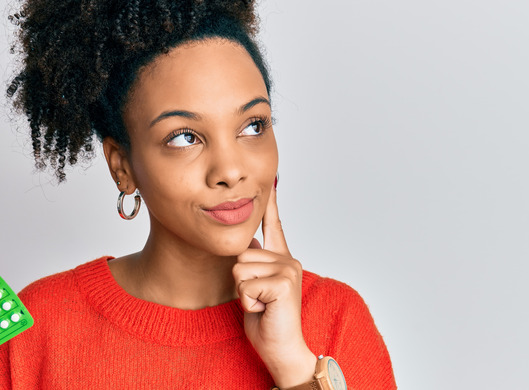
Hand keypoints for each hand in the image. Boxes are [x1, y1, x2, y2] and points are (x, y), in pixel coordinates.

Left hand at [233, 184, 317, 387]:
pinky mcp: (283, 283)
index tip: (269, 180)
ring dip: (244, 293)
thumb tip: (249, 243)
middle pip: (240, 255)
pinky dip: (248, 302)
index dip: (270, 202)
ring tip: (262, 304)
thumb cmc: (267, 320)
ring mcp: (288, 269)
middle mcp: (288, 259)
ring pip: (239, 270)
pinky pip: (245, 285)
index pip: (273, 224)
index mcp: (282, 258)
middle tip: (259, 299)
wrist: (281, 348)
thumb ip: (255, 265)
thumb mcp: (256, 287)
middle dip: (241, 282)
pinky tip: (264, 309)